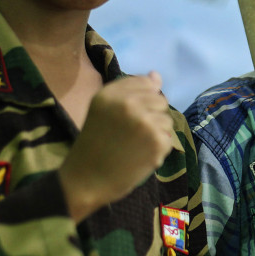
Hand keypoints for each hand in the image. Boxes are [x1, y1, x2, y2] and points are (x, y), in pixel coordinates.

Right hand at [59, 71, 171, 221]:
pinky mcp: (157, 142)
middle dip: (151, 116)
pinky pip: (168, 138)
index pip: (146, 83)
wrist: (86, 180)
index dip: (143, 100)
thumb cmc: (94, 144)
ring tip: (134, 146)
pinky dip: (158, 149)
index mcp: (111, 94)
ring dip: (156, 133)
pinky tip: (140, 156)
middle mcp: (128, 104)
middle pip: (160, 100)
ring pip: (166, 120)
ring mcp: (144, 122)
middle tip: (131, 134)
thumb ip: (131, 90)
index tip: (128, 117)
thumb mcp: (104, 110)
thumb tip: (157, 75)